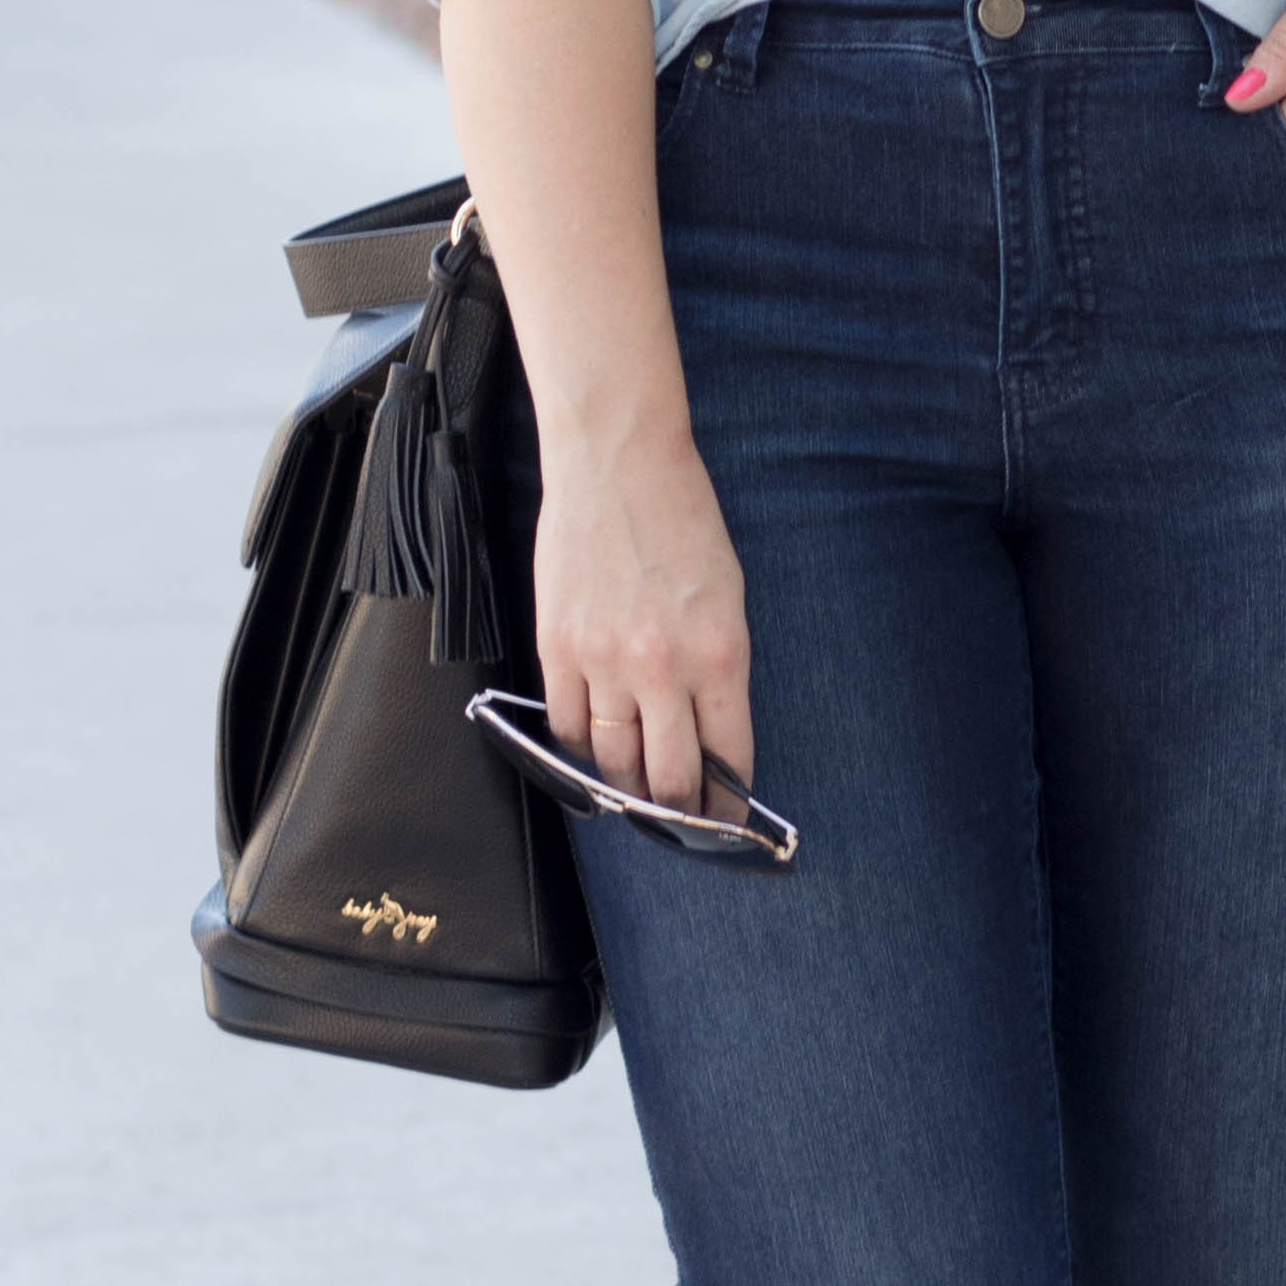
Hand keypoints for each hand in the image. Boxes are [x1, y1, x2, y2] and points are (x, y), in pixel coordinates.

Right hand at [530, 411, 751, 818]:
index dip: (726, 804)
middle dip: (678, 811)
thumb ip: (720, 670)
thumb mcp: (729, 597)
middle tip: (679, 819)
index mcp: (721, 655)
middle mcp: (663, 668)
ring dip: (626, 785)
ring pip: (612, 760)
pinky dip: (580, 745)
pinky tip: (594, 742)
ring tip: (636, 788)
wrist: (618, 463)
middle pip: (667, 778)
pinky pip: (565, 724)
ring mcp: (604, 661)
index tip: (725, 822)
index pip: (727, 758)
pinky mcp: (557, 647)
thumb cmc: (683, 520)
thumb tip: (709, 733)